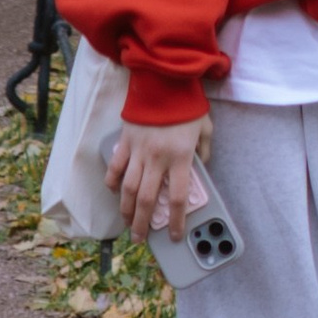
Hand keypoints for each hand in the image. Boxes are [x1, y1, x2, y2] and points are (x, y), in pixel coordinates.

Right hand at [105, 113, 214, 245]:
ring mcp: (139, 151)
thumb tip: (202, 166)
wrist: (163, 79)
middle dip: (144, 223)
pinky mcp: (125, 141)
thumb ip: (205, 150)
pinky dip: (112, 182)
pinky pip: (115, 166)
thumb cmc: (187, 104)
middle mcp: (158, 159)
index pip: (179, 198)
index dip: (177, 220)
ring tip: (127, 223)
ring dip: (126, 210)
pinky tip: (113, 192)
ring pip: (129, 189)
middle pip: (148, 200)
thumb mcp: (206, 127)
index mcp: (180, 158)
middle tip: (141, 238)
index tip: (175, 235)